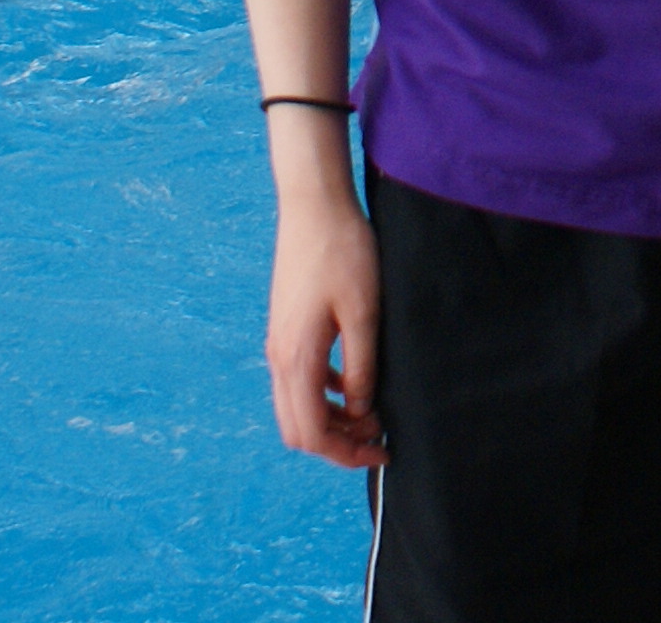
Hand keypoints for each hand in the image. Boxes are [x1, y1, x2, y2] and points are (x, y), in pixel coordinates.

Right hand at [264, 174, 386, 468]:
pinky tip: (354, 382)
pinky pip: (299, 380)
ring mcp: (279, 343)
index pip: (311, 433)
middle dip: (336, 443)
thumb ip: (362, 366)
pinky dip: (324, 394)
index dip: (346, 453)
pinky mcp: (286, 329)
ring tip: (372, 413)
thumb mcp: (364, 312)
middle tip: (377, 438)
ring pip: (296, 406)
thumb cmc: (343, 252)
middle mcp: (279, 357)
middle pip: (298, 429)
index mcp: (296, 358)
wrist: (314, 207)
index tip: (381, 451)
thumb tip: (362, 410)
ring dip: (331, 419)